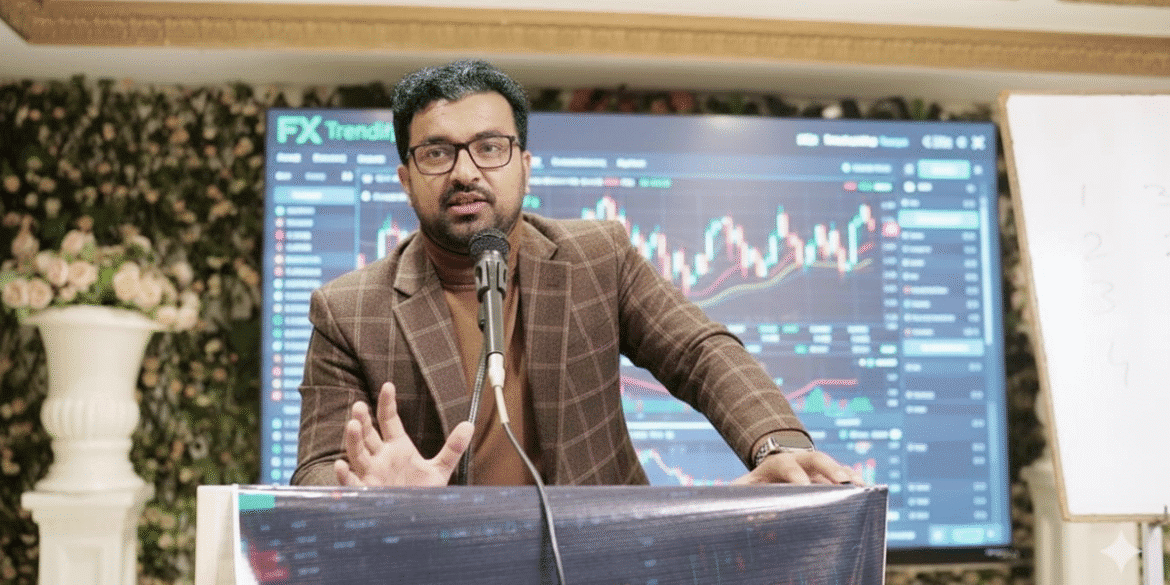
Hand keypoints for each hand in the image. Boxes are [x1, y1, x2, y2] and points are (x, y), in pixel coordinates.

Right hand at [334, 382, 474, 486]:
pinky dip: (345, 475)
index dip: (387, 403)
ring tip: (352, 425)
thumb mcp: (440, 469)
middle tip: (359, 406)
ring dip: (353, 440)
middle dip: (363, 420)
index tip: (388, 386)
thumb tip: (469, 424)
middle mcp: (380, 457)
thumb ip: (453, 448)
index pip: (388, 419)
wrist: (416, 520)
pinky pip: (352, 483)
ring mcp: (371, 474)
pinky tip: (340, 465)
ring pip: (357, 454)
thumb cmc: (422, 493)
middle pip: (368, 434)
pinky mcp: (366, 493)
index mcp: (397, 447)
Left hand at [731, 450, 864, 485]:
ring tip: (861, 488)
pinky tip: (868, 491)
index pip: (788, 466)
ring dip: (848, 475)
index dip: (796, 476)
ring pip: (835, 465)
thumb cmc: (759, 482)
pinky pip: (847, 474)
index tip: (803, 487)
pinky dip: (857, 481)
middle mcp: (802, 459)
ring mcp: (818, 465)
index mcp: (779, 462)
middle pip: (817, 459)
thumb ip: (737, 493)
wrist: (774, 464)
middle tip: (840, 483)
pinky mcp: (831, 473)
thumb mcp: (745, 485)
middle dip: (829, 470)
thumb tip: (724, 501)